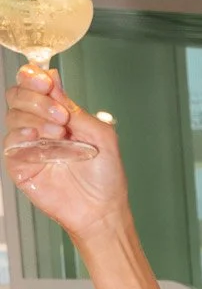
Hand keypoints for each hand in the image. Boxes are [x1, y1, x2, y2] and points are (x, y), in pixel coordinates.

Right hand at [4, 67, 128, 244]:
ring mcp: (28, 145)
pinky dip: (21, 136)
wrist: (102, 210)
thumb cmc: (105, 177)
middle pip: (17, 95)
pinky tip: (37, 139)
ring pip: (13, 115)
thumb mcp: (100, 134)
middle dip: (36, 98)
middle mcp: (39, 125)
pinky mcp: (19, 165)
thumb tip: (54, 80)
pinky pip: (10, 143)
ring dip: (35, 118)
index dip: (34, 77)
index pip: (34, 85)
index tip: (45, 81)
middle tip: (59, 114)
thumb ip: (75, 108)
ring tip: (59, 133)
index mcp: (57, 114)